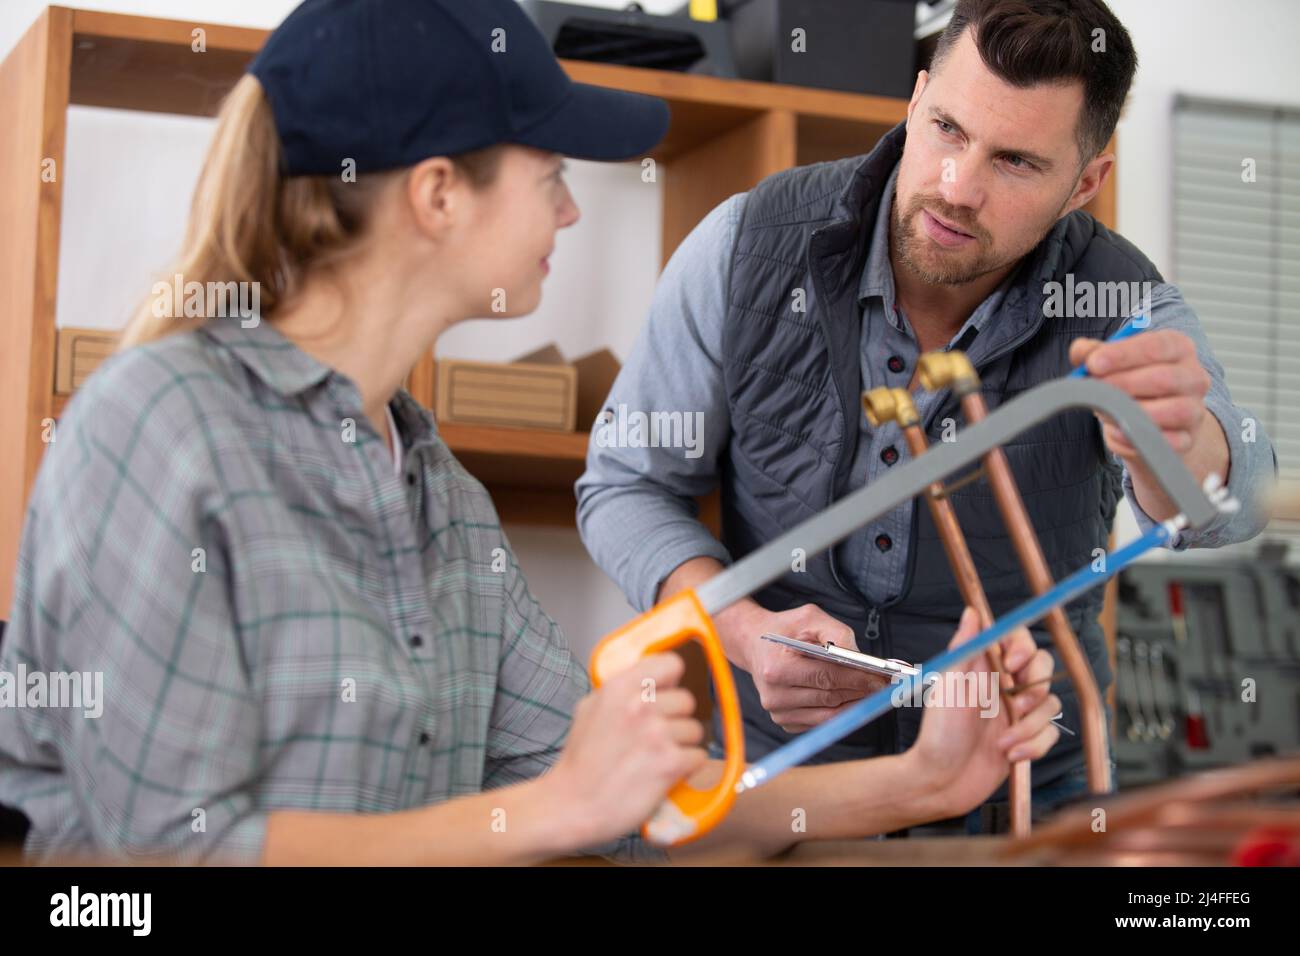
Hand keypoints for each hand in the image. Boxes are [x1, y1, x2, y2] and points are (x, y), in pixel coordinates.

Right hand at [546, 653, 706, 847]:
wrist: (573, 804)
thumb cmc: (581, 760)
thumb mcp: (590, 708)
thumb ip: (621, 689)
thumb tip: (651, 678)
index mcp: (620, 687)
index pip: (671, 664)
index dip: (671, 681)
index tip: (667, 693)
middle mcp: (640, 705)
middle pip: (687, 700)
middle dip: (675, 719)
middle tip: (655, 737)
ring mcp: (657, 734)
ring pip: (695, 730)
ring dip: (681, 746)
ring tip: (655, 758)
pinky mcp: (670, 763)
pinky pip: (698, 757)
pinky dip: (685, 768)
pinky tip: (663, 773)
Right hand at [718, 601, 889, 733]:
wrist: (755, 645)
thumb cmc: (785, 630)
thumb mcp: (810, 618)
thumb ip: (836, 633)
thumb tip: (861, 657)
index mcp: (776, 668)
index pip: (826, 677)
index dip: (858, 678)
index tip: (882, 677)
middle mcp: (774, 696)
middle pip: (831, 697)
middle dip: (861, 690)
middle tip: (885, 683)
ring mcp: (779, 713)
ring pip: (830, 714)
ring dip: (855, 703)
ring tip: (873, 690)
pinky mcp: (786, 722)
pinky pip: (823, 722)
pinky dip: (842, 711)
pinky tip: (853, 698)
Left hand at [907, 607, 1059, 817]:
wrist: (941, 781)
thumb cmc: (938, 734)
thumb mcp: (948, 685)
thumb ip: (964, 647)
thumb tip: (973, 613)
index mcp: (984, 669)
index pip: (1018, 642)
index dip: (1023, 648)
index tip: (1012, 665)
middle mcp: (1003, 687)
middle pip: (1043, 669)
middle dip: (1035, 690)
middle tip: (1015, 707)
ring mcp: (1016, 713)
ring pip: (1050, 705)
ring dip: (1029, 727)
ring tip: (1002, 742)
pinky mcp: (1026, 738)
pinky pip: (1051, 733)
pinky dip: (1034, 746)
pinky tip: (1009, 754)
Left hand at [1070, 329, 1229, 521]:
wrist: (1156, 423)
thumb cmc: (1135, 385)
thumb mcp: (1114, 363)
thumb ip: (1095, 352)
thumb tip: (1080, 351)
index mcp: (1178, 348)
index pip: (1156, 346)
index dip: (1122, 355)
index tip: (1093, 363)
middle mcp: (1194, 376)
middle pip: (1164, 378)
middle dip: (1123, 384)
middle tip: (1094, 389)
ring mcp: (1195, 409)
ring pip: (1173, 410)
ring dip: (1133, 412)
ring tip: (1106, 411)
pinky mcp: (1188, 439)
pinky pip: (1169, 441)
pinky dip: (1139, 438)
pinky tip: (1117, 432)